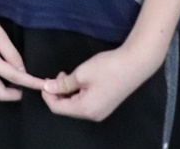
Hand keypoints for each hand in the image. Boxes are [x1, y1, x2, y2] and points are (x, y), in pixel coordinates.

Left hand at [41, 44, 160, 120]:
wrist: (135, 64)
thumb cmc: (107, 68)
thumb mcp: (81, 74)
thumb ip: (63, 84)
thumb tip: (48, 88)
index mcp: (86, 110)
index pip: (57, 108)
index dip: (47, 95)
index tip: (44, 81)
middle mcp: (94, 115)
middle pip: (66, 108)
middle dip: (57, 92)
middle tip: (56, 75)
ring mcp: (101, 111)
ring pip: (75, 104)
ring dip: (66, 91)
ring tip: (66, 75)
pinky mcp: (105, 104)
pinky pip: (84, 102)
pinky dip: (76, 92)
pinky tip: (77, 80)